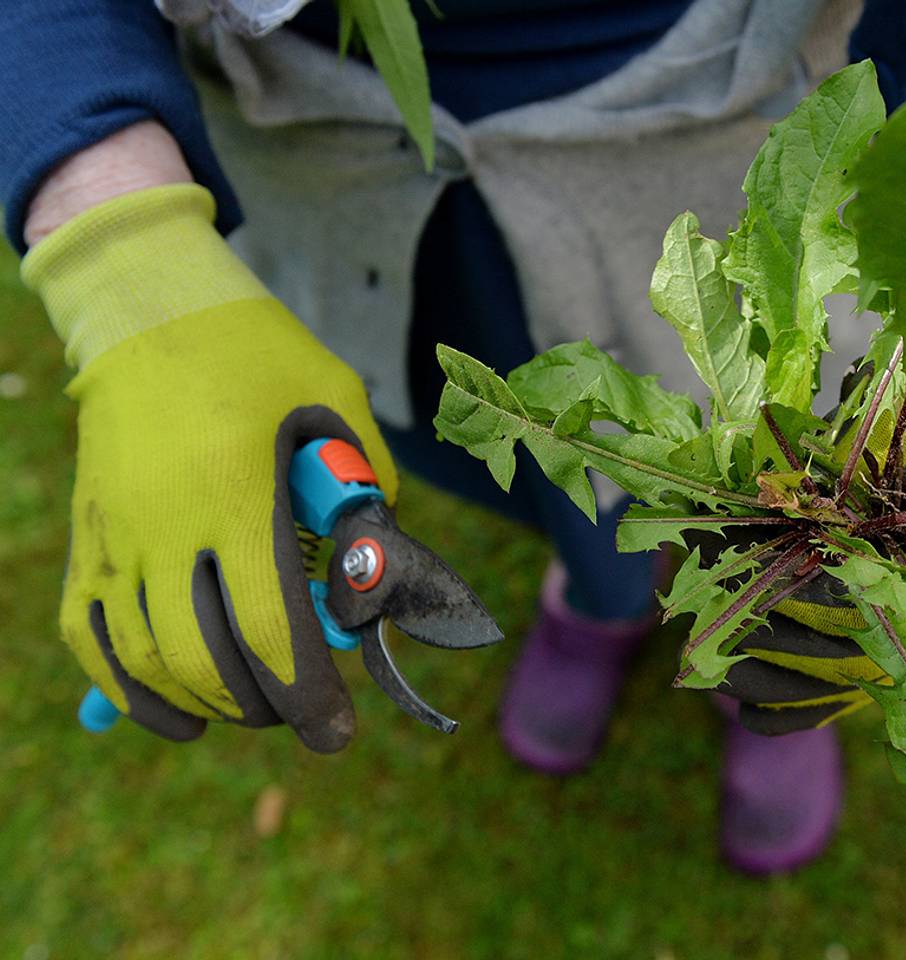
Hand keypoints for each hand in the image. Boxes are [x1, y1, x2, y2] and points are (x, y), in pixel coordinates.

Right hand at [23, 182, 397, 750]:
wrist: (150, 309)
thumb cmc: (260, 354)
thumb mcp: (336, 402)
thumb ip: (363, 490)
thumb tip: (372, 582)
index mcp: (232, 492)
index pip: (269, 628)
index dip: (306, 694)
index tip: (335, 730)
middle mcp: (160, 525)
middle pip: (204, 660)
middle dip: (263, 707)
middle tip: (305, 715)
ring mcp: (111, 534)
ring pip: (144, 660)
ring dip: (205, 703)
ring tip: (254, 709)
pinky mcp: (86, 536)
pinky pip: (87, 635)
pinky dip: (126, 689)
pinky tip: (172, 713)